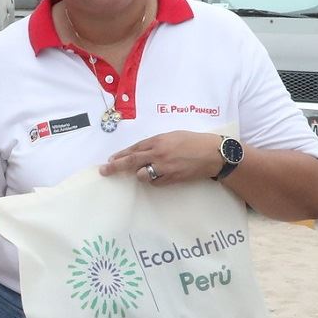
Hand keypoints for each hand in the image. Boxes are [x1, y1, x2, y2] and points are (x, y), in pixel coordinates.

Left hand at [101, 131, 226, 185]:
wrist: (213, 154)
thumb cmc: (194, 141)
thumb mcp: (173, 136)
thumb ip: (156, 143)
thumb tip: (141, 151)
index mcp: (159, 141)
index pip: (134, 149)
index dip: (120, 155)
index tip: (110, 159)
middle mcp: (159, 154)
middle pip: (131, 161)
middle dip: (115, 167)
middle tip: (104, 171)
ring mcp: (165, 167)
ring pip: (142, 175)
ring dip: (139, 174)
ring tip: (145, 171)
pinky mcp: (172, 178)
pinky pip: (155, 182)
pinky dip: (154, 180)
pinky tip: (160, 175)